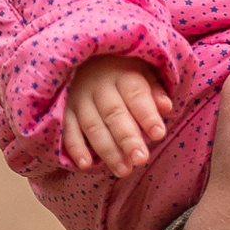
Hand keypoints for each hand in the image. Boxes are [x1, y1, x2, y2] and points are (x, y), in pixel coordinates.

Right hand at [62, 52, 172, 173]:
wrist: (83, 58)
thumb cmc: (121, 69)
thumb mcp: (143, 69)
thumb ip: (154, 90)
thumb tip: (166, 107)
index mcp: (123, 74)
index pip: (136, 94)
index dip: (147, 114)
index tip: (159, 134)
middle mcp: (99, 86)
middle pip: (114, 113)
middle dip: (127, 138)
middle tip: (140, 159)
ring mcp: (79, 98)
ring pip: (93, 126)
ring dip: (107, 150)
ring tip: (123, 170)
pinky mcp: (63, 110)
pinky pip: (68, 130)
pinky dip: (75, 148)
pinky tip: (86, 165)